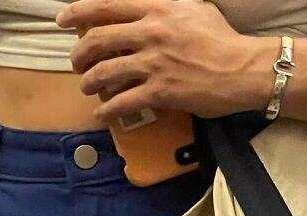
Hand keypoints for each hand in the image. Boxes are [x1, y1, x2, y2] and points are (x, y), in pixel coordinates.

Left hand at [55, 0, 277, 119]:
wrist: (243, 69)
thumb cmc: (224, 40)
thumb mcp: (195, 8)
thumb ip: (167, 7)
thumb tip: (151, 9)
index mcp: (156, 8)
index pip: (106, 6)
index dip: (78, 12)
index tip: (63, 21)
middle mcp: (149, 32)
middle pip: (98, 40)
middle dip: (80, 54)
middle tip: (77, 63)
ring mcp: (154, 64)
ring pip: (105, 72)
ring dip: (90, 82)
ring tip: (88, 88)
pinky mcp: (161, 92)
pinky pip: (123, 102)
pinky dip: (108, 110)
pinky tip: (102, 114)